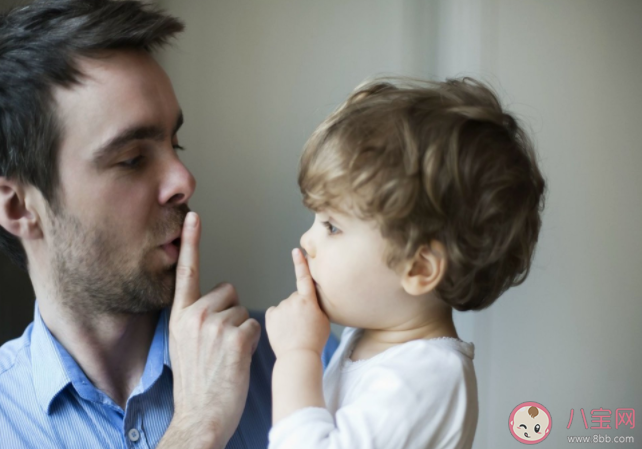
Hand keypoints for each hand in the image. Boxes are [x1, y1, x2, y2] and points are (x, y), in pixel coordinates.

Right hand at [158, 212, 260, 448]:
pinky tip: (238, 360)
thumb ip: (194, 320)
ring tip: (227, 356)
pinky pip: (255, 325)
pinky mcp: (236, 337)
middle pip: (229, 291)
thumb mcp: (182, 345)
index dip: (191, 242)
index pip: (187, 271)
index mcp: (179, 316)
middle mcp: (194, 315)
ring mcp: (214, 326)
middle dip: (231, 312)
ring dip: (242, 330)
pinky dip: (252, 341)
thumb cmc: (196, 384)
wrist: (200, 416)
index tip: (193, 215)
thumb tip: (214, 304)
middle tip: (220, 344)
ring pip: (244, 310)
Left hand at [266, 248, 330, 358]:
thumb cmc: (315, 340)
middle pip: (296, 298)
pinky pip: (276, 313)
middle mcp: (292, 300)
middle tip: (304, 325)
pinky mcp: (270, 316)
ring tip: (294, 331)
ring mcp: (280, 308)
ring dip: (289, 315)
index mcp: (308, 300)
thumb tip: (308, 297)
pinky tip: (284, 331)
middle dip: (299, 307)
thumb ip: (316, 304)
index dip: (300, 263)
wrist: (298, 357)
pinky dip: (279, 320)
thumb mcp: (324, 319)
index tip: (296, 251)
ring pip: (286, 307)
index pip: (304, 277)